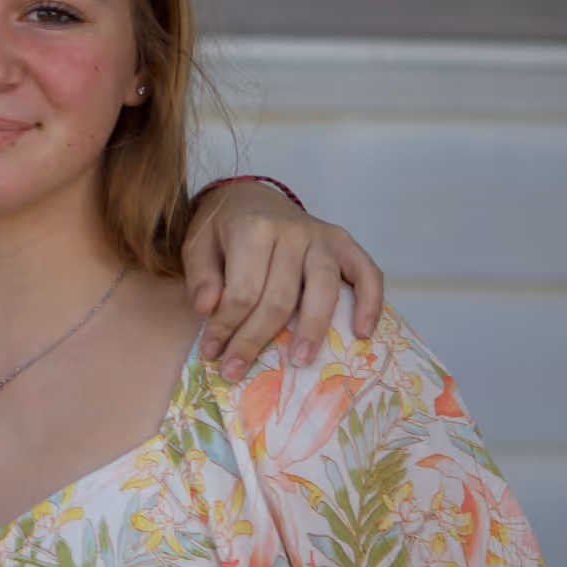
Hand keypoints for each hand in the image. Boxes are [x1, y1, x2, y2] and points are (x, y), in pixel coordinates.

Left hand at [181, 181, 383, 380]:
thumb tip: (205, 308)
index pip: (243, 291)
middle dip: (256, 338)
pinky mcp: (345, 244)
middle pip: (280, 298)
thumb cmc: (223, 228)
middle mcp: (292, 232)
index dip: (227, 326)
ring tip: (300, 362)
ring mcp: (323, 237)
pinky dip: (370, 302)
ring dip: (313, 330)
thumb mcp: (197, 244)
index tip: (213, 352)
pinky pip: (368, 273)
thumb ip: (200, 275)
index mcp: (253, 230)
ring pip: (323, 290)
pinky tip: (362, 332)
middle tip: (238, 369)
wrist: (250, 196)